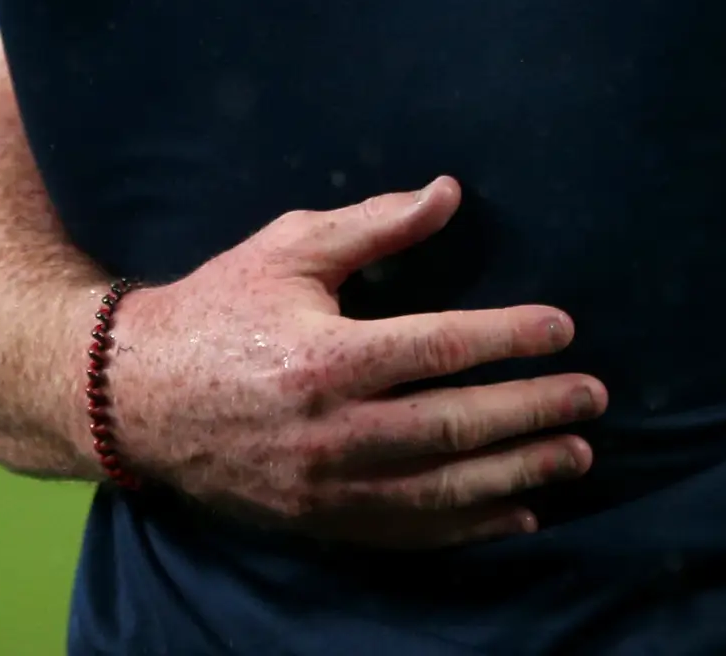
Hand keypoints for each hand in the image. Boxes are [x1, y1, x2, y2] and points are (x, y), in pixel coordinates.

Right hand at [104, 177, 606, 546]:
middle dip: (533, 412)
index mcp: (325, 356)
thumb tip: (450, 192)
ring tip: (577, 454)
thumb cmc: (216, 308)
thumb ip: (375, 227)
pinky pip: (408, 532)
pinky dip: (470, 529)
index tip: (563, 329)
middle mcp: (329, 431)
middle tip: (593, 398)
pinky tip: (520, 515)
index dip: (509, 338)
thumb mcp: (290, 249)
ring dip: (518, 474)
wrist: (131, 397)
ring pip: (441, 490)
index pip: (440, 347)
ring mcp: (323, 486)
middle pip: (454, 426)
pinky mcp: (317, 522)